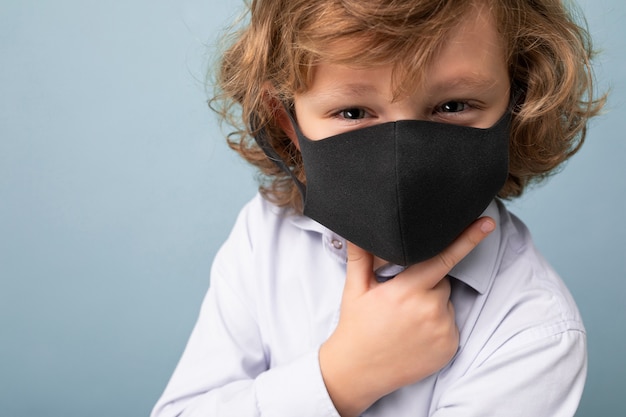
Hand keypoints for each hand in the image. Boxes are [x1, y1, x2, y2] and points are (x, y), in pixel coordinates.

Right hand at [319, 217, 495, 416]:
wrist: (358, 371)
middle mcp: (429, 309)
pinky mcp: (450, 347)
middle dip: (426, 283)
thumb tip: (356, 231)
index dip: (466, 238)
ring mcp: (442, 330)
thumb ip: (360, 257)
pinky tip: (416, 334)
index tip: (486, 223)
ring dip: (433, 304)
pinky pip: (451, 324)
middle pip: (441, 281)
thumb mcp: (354, 289)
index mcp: (406, 290)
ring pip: (446, 302)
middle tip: (401, 299)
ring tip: (407, 320)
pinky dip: (439, 325)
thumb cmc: (356, 326)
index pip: (442, 257)